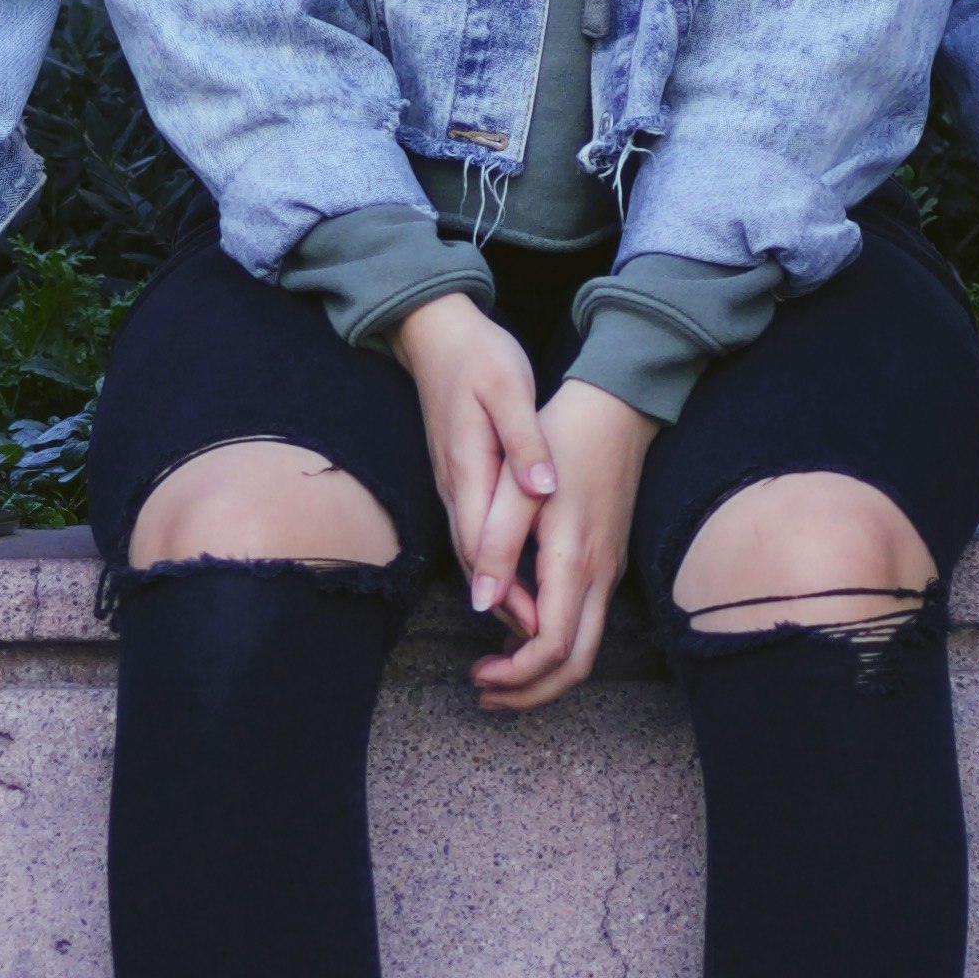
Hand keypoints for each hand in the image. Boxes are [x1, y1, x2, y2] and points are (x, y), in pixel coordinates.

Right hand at [395, 294, 550, 638]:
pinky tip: (518, 579)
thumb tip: (542, 486)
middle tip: (539, 644)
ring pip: (473, 551)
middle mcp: (454, 485)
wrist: (436, 332)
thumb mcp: (509, 389)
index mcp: (469, 467)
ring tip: (532, 628)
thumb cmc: (479, 356)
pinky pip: (473, 533)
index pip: (483, 542)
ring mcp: (452, 483)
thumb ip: (525, 440)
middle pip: (475, 560)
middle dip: (504, 605)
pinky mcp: (458, 478)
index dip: (507, 588)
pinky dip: (494, 565)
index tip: (534, 624)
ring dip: (499, 591)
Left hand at [469, 377, 655, 711]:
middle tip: (484, 692)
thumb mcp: (517, 487)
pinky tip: (516, 635)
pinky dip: (554, 646)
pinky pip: (586, 624)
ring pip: (586, 650)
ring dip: (542, 673)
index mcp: (574, 562)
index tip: (478, 675)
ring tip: (494, 672)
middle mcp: (600, 577)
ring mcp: (609, 572)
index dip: (517, 675)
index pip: (553, 647)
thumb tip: (479, 605)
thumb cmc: (562, 439)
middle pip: (577, 666)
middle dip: (531, 692)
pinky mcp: (607, 563)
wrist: (616, 408)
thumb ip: (495, 545)